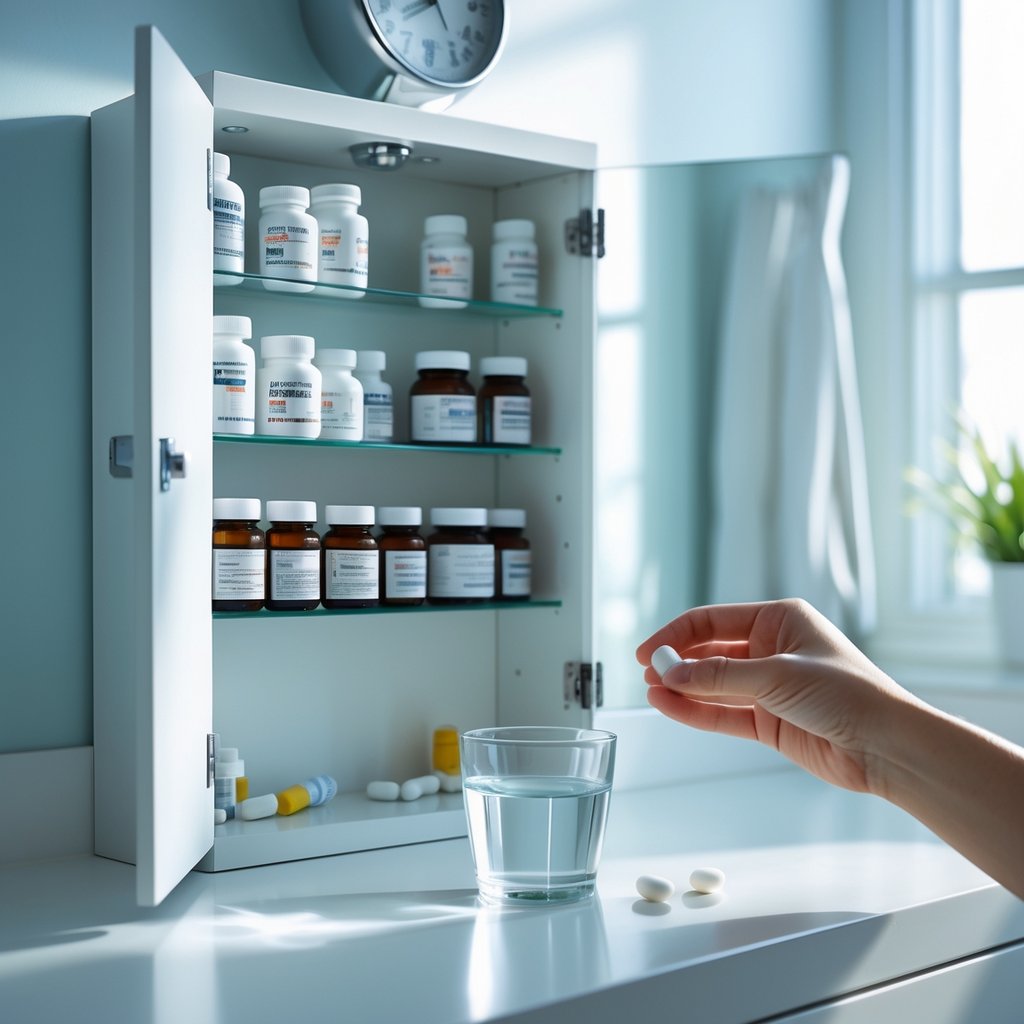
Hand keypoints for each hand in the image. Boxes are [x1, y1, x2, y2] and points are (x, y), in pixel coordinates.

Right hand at [636, 598, 922, 794]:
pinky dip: (696, 711)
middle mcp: (772, 649)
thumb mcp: (777, 675)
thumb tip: (670, 675)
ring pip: (713, 685)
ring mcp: (769, 687)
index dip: (676, 635)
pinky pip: (723, 712)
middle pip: (710, 651)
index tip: (647, 651)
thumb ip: (720, 676)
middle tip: (647, 673)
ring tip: (651, 692)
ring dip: (683, 688)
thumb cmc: (848, 694)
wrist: (887, 746)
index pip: (713, 620)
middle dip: (678, 662)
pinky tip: (669, 706)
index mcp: (779, 620)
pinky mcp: (770, 721)